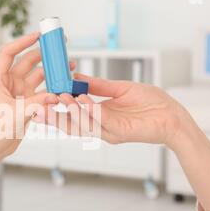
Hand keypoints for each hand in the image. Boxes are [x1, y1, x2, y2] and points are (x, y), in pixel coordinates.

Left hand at [0, 32, 74, 159]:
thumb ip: (36, 103)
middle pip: (27, 62)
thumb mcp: (16, 114)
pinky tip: (63, 86)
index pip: (8, 53)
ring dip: (51, 72)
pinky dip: (52, 88)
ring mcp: (19, 93)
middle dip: (43, 54)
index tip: (38, 36)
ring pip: (37, 76)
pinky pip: (42, 91)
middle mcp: (9, 83)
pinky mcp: (27, 103)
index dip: (22, 42)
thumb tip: (55, 95)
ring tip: (66, 67)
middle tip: (58, 48)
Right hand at [37, 73, 193, 149]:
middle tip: (38, 108)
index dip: (56, 110)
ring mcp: (109, 130)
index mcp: (99, 116)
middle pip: (71, 125)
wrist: (172, 115)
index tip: (42, 99)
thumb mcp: (119, 89)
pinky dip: (89, 110)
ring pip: (83, 124)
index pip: (72, 116)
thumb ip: (97, 86)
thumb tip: (76, 78)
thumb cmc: (150, 102)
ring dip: (70, 111)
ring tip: (59, 97)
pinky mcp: (120, 132)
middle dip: (54, 118)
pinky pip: (101, 120)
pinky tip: (81, 99)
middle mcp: (101, 126)